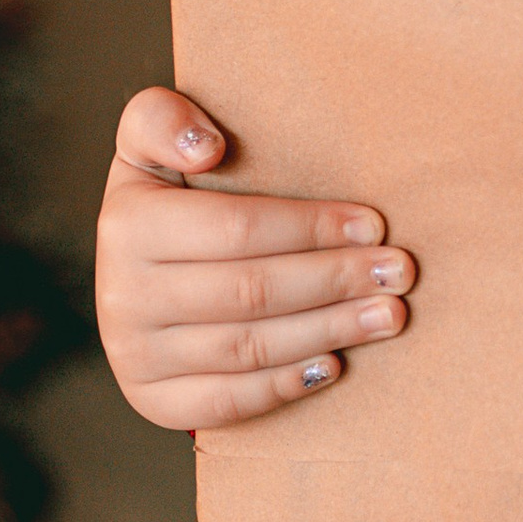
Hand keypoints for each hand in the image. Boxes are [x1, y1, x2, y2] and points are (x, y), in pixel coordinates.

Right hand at [96, 86, 417, 432]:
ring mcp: (134, 355)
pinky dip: (283, 385)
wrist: (135, 273)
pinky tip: (334, 364)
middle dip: (335, 280)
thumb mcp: (153, 141)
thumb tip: (207, 147)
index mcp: (128, 224)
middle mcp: (122, 295)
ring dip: (328, 331)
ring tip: (389, 314)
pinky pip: (225, 402)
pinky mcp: (154, 400)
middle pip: (249, 291)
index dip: (310, 228)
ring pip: (246, 348)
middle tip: (400, 272)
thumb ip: (163, 119)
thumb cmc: (171, 195)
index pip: (236, 229)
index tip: (374, 224)